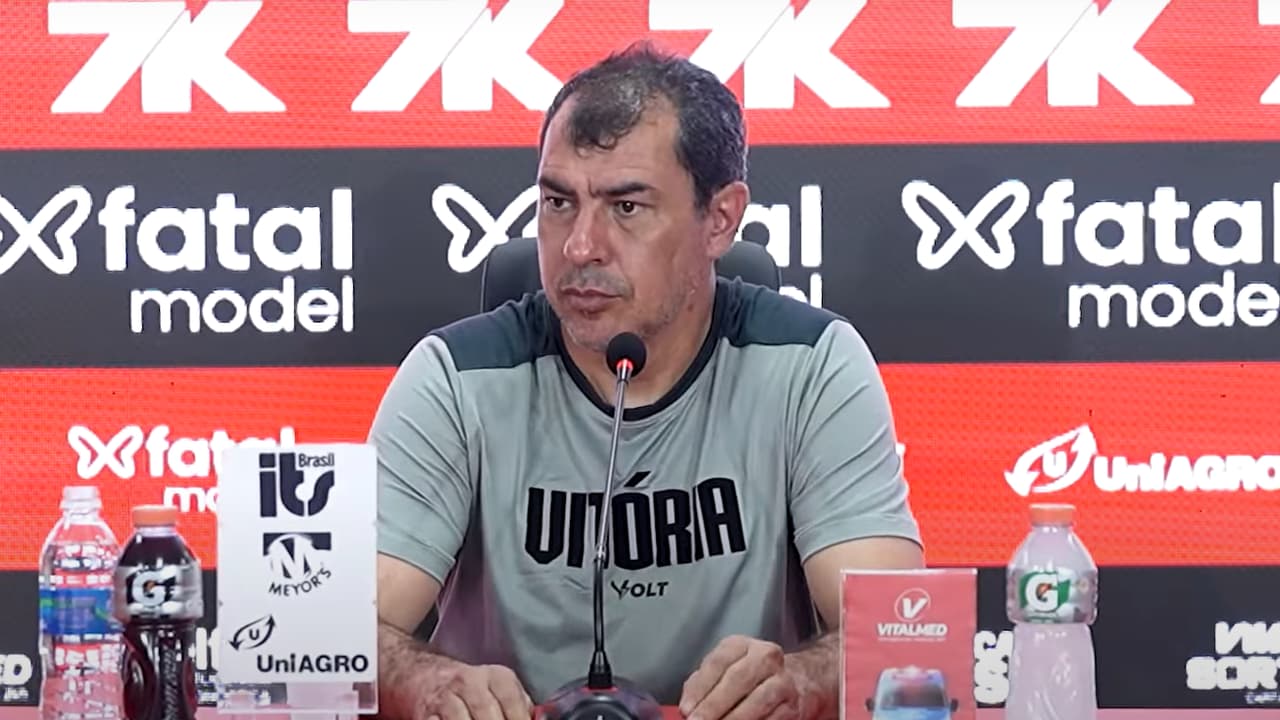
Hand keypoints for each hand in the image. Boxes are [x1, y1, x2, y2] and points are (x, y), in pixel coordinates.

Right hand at [416, 660, 532, 719]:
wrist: (418, 672)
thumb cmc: (465, 686)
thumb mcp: (496, 686)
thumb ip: (519, 704)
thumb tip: (538, 719)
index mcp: (495, 676)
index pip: (512, 701)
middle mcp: (469, 682)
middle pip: (488, 713)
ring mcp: (445, 697)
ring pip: (462, 719)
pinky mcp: (425, 713)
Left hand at [679, 635, 800, 719]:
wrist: (798, 680)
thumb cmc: (749, 677)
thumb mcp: (724, 670)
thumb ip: (702, 683)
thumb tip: (687, 707)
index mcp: (742, 645)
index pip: (718, 662)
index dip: (700, 688)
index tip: (687, 709)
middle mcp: (765, 656)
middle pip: (738, 679)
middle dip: (714, 705)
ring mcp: (783, 680)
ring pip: (757, 701)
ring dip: (735, 719)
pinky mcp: (793, 705)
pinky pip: (772, 719)